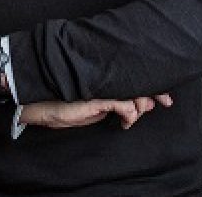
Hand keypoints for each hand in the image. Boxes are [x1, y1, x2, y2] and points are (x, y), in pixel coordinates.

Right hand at [20, 94, 171, 129]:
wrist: (35, 105)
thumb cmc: (58, 106)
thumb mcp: (89, 108)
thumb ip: (108, 105)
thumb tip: (131, 106)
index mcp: (101, 83)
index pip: (128, 81)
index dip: (148, 85)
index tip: (163, 94)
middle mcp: (101, 82)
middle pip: (133, 83)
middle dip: (153, 93)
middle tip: (166, 100)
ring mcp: (98, 88)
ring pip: (131, 93)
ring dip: (141, 106)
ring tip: (140, 113)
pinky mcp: (94, 98)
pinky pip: (121, 104)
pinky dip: (129, 113)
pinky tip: (128, 120)